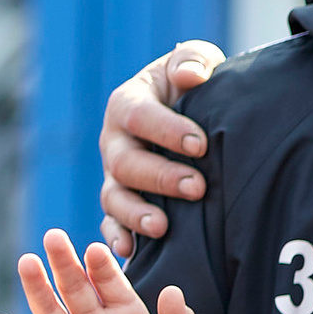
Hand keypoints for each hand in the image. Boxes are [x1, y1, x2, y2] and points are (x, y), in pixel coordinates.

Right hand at [101, 44, 224, 250]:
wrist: (193, 117)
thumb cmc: (194, 86)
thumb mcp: (195, 62)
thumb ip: (192, 61)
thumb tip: (189, 76)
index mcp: (127, 104)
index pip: (139, 116)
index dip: (167, 131)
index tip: (200, 145)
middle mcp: (114, 142)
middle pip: (125, 163)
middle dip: (160, 177)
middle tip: (197, 187)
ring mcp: (114, 177)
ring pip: (113, 198)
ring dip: (136, 214)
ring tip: (163, 227)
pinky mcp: (120, 205)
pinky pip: (112, 224)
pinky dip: (118, 238)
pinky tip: (132, 252)